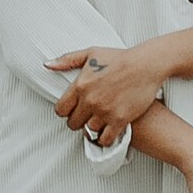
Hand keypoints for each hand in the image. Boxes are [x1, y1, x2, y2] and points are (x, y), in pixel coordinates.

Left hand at [49, 46, 165, 149]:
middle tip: (87, 117)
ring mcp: (104, 111)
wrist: (145, 65)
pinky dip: (105, 139)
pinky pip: (105, 139)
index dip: (65, 112)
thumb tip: (47, 65)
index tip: (73, 110)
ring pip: (88, 131)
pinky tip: (108, 132)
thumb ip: (67, 60)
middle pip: (73, 123)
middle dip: (78, 121)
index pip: (61, 110)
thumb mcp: (90, 53)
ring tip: (98, 123)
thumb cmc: (119, 57)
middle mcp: (89, 100)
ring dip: (92, 129)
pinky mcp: (120, 120)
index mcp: (80, 85)